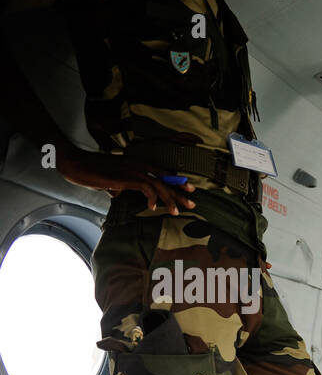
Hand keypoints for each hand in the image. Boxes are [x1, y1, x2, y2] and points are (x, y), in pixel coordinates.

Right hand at [57, 146, 195, 214]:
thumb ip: (118, 185)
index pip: (161, 172)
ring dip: (169, 199)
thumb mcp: (109, 178)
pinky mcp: (126, 178)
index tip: (189, 188)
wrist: (76, 163)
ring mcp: (132, 170)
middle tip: (192, 204)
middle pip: (164, 180)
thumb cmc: (90, 171)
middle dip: (179, 193)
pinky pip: (145, 188)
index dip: (176, 180)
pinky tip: (152, 208)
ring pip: (158, 185)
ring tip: (176, 211)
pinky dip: (152, 198)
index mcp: (135, 163)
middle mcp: (137, 165)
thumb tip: (118, 193)